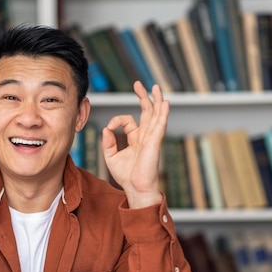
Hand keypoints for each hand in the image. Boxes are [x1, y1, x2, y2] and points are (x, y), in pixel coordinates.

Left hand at [102, 81, 168, 208]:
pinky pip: (160, 125)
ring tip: (156, 87)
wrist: (136, 188)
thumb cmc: (126, 175)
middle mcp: (145, 135)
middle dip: (143, 97)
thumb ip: (108, 141)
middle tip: (138, 84)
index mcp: (136, 137)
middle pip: (147, 111)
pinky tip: (165, 103)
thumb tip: (106, 128)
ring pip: (156, 115)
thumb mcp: (111, 156)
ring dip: (156, 100)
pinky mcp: (155, 143)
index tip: (109, 128)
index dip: (116, 121)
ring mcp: (151, 138)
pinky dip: (163, 114)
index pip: (128, 120)